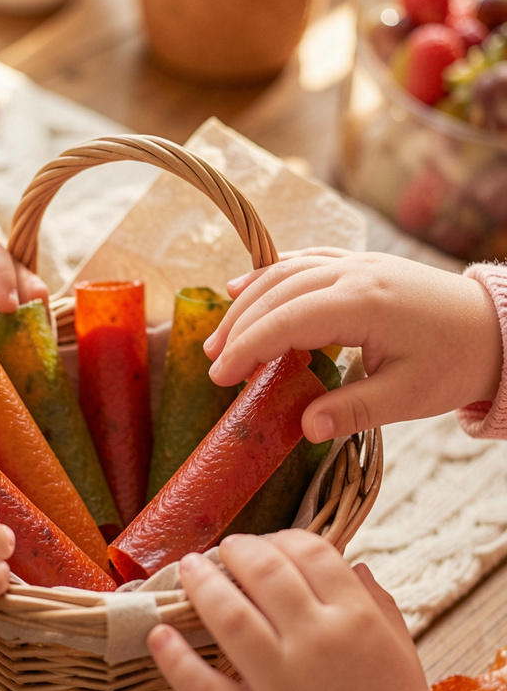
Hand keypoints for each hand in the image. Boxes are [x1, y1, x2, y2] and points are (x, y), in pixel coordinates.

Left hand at [148, 531, 435, 690]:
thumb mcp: (402, 651)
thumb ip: (376, 604)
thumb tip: (350, 565)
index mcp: (355, 622)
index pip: (311, 553)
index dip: (284, 538)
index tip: (269, 542)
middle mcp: (315, 644)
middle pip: (265, 574)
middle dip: (240, 551)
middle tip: (226, 549)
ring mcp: (279, 686)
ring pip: (230, 619)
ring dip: (202, 586)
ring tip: (188, 569)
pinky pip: (203, 688)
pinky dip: (175, 660)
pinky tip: (158, 635)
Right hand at [203, 250, 502, 441]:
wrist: (494, 327)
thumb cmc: (453, 363)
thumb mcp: (408, 397)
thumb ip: (354, 412)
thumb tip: (304, 429)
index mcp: (364, 303)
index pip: (288, 321)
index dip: (248, 348)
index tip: (220, 377)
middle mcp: (355, 273)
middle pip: (278, 292)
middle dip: (239, 327)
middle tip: (212, 363)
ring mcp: (357, 262)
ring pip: (286, 271)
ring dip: (248, 301)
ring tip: (220, 336)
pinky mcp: (359, 263)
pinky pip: (304, 260)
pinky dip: (270, 273)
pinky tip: (243, 286)